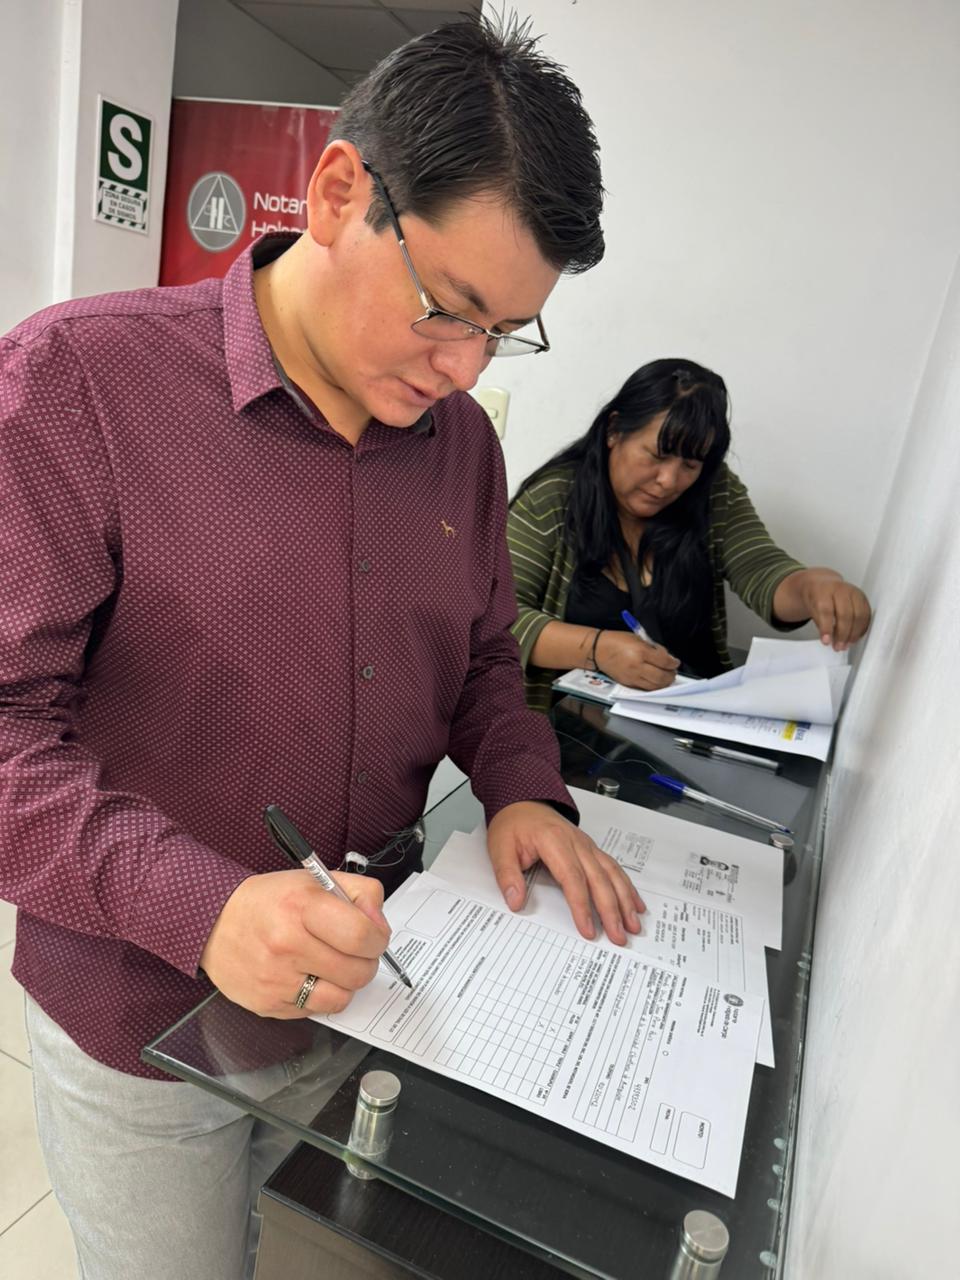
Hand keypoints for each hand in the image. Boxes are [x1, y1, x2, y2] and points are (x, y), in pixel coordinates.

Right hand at [200, 869, 389, 1018]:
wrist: (213, 923)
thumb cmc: (269, 901)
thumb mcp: (316, 880)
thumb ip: (359, 894)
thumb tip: (380, 925)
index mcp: (302, 907)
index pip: (361, 935)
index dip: (378, 939)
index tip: (375, 937)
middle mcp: (287, 944)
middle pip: (357, 972)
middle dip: (366, 963)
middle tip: (355, 953)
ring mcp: (276, 979)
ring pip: (341, 998)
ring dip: (345, 984)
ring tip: (332, 966)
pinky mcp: (268, 1004)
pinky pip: (315, 1010)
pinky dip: (320, 996)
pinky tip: (308, 976)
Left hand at [486, 801, 645, 944]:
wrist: (523, 802)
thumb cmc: (513, 825)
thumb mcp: (500, 848)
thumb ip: (508, 875)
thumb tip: (515, 901)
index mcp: (554, 841)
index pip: (572, 878)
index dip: (582, 906)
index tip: (588, 929)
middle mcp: (576, 843)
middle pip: (599, 879)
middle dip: (611, 910)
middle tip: (618, 936)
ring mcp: (587, 845)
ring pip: (612, 874)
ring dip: (625, 900)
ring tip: (633, 925)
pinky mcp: (591, 849)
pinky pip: (613, 868)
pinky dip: (627, 887)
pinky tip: (635, 904)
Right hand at [595, 630, 679, 689]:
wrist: (597, 650)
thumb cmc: (616, 641)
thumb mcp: (638, 638)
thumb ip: (654, 648)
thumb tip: (667, 657)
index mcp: (641, 652)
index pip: (664, 662)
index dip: (673, 663)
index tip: (675, 662)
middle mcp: (637, 666)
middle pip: (662, 677)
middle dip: (671, 675)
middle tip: (672, 671)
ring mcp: (632, 676)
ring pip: (655, 686)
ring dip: (664, 683)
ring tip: (666, 677)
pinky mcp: (628, 683)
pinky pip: (645, 688)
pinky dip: (653, 686)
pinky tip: (655, 680)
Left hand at [797, 571, 871, 649]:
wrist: (823, 583)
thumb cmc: (816, 597)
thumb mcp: (810, 607)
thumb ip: (819, 621)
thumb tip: (829, 639)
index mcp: (823, 590)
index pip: (826, 610)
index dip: (826, 628)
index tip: (826, 642)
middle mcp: (840, 589)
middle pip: (845, 614)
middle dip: (842, 634)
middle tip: (838, 647)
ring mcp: (853, 592)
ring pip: (858, 615)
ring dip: (854, 633)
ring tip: (847, 644)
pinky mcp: (862, 597)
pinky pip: (866, 614)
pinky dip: (862, 628)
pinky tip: (855, 637)